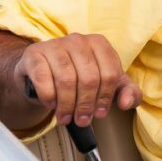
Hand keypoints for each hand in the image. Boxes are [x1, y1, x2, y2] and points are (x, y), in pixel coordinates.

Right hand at [12, 34, 140, 128]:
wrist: (42, 72)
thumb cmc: (78, 77)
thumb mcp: (106, 84)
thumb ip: (126, 92)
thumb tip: (127, 103)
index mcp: (100, 44)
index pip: (110, 74)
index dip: (106, 98)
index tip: (100, 114)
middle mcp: (78, 40)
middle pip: (89, 78)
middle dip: (86, 105)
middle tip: (82, 120)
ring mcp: (55, 44)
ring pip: (67, 80)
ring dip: (67, 105)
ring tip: (66, 118)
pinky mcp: (34, 53)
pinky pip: (44, 79)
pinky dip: (49, 97)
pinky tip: (52, 105)